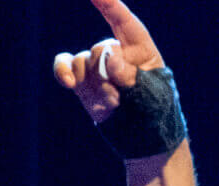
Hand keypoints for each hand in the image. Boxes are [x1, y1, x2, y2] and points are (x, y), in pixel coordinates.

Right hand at [52, 0, 163, 124]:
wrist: (143, 138)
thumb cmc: (155, 111)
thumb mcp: (153, 95)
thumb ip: (131, 75)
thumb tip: (109, 57)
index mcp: (140, 48)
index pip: (123, 20)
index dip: (108, 3)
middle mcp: (117, 51)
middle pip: (101, 49)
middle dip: (107, 75)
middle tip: (122, 98)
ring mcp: (97, 66)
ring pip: (83, 61)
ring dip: (94, 85)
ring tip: (113, 104)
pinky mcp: (82, 81)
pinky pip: (65, 67)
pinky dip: (62, 71)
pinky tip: (67, 82)